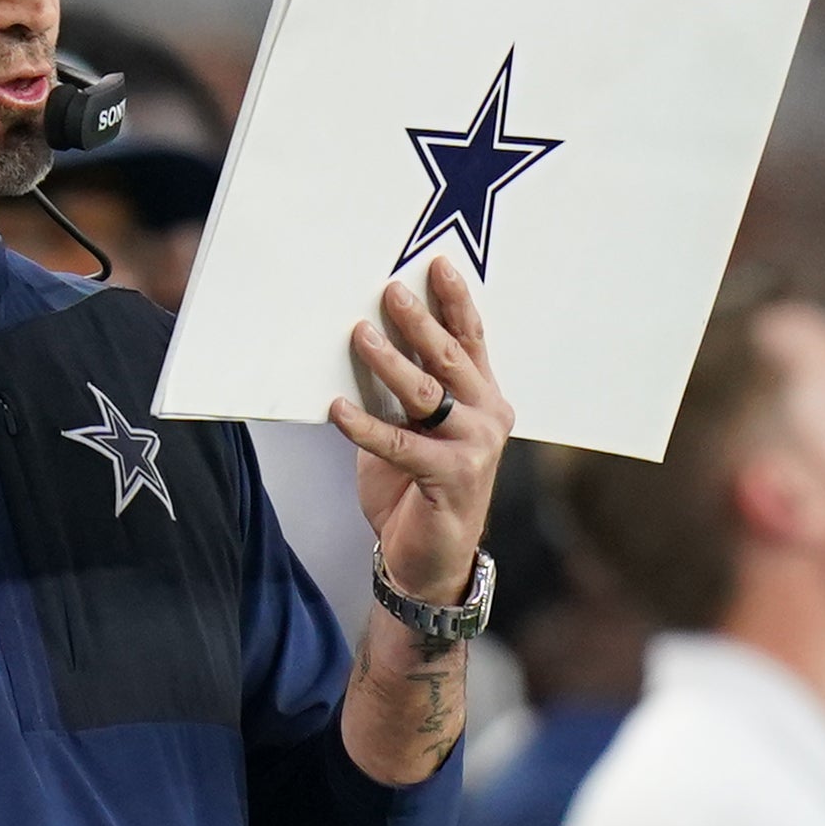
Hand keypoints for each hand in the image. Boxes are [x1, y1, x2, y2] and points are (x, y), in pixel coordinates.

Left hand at [328, 257, 513, 603]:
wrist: (428, 559)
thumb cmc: (415, 487)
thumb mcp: (411, 428)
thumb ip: (401, 390)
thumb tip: (366, 337)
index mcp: (484, 399)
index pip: (470, 340)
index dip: (454, 301)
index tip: (435, 266)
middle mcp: (487, 417)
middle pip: (450, 357)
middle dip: (418, 320)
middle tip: (390, 291)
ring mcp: (474, 449)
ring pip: (427, 394)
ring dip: (389, 362)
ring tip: (358, 334)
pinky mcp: (450, 478)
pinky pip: (399, 443)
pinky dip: (365, 425)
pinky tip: (337, 408)